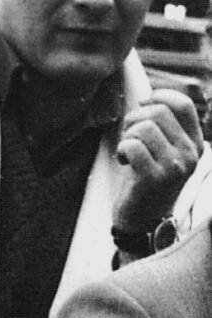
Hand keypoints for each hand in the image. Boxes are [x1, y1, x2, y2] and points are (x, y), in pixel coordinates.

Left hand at [113, 88, 202, 235]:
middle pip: (159, 112)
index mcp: (196, 145)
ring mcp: (174, 167)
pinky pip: (133, 145)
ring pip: (145, 128)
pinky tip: (123, 160)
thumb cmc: (147, 182)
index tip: (142, 105)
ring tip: (126, 151)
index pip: (183, 105)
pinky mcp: (155, 178)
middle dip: (135, 118)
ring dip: (127, 135)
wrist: (142, 221)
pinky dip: (122, 149)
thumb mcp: (164, 152)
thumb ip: (164, 127)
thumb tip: (149, 96)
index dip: (159, 96)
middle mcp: (190, 155)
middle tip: (128, 135)